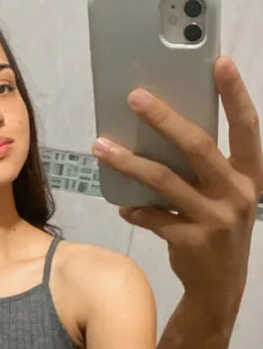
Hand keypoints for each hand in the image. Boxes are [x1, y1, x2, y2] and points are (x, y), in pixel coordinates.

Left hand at [91, 56, 261, 315]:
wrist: (220, 287)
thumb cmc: (219, 227)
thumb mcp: (226, 195)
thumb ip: (207, 167)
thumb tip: (162, 127)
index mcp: (250, 175)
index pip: (247, 127)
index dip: (236, 94)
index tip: (220, 61)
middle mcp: (238, 194)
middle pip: (198, 147)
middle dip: (164, 118)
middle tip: (134, 97)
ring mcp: (216, 219)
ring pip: (164, 181)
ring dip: (129, 162)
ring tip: (101, 145)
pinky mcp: (191, 241)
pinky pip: (153, 217)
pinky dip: (134, 208)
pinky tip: (122, 203)